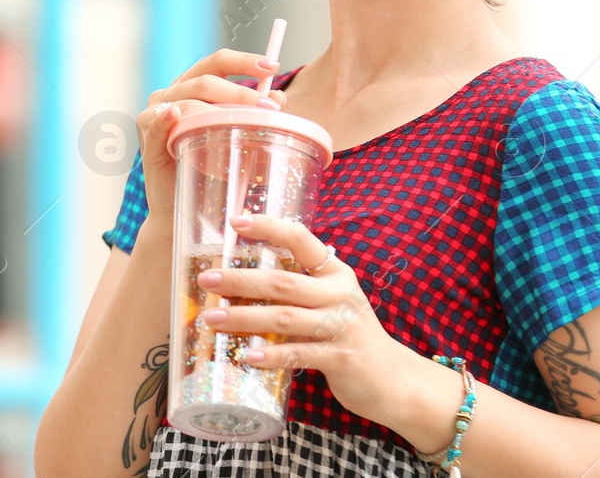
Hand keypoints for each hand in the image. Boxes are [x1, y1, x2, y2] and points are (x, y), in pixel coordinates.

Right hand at [136, 51, 287, 225]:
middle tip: (268, 106)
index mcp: (190, 87)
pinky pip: (156, 124)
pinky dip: (165, 118)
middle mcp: (169, 94)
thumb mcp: (232, 135)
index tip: (272, 65)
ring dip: (219, 109)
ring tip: (246, 120)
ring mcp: (154, 115)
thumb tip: (279, 98)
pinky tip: (174, 113)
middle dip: (240, 90)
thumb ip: (251, 114)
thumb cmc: (207, 168)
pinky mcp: (147, 141)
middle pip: (205, 78)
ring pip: (188, 100)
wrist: (181, 207)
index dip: (244, 61)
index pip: (216, 63)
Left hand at [193, 212, 405, 427]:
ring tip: (212, 320)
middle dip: (240, 280)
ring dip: (244, 319)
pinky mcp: (341, 359)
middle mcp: (340, 294)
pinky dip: (272, 355)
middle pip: (283, 282)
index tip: (236, 221)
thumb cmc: (351, 335)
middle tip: (206, 279)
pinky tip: (247, 356)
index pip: (301, 240)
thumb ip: (300, 289)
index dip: (268, 228)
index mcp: (336, 273)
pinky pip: (299, 354)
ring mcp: (342, 326)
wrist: (393, 377)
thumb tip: (243, 280)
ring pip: (284, 318)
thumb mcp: (333, 301)